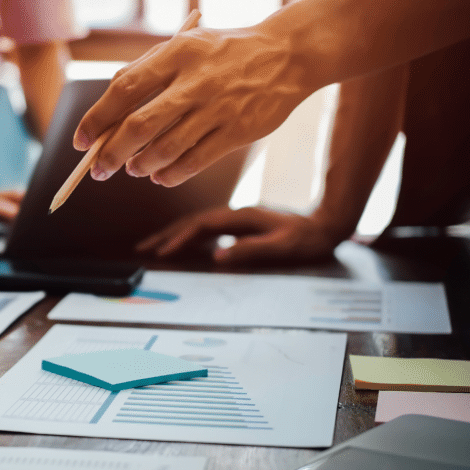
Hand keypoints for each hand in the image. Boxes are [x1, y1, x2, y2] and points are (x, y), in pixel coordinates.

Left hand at [73, 24, 311, 186]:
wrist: (288, 55)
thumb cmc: (226, 52)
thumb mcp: (187, 45)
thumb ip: (148, 68)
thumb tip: (109, 105)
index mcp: (177, 53)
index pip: (124, 89)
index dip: (96, 119)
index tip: (81, 141)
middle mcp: (196, 81)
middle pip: (139, 126)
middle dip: (111, 154)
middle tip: (98, 169)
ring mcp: (218, 108)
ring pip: (166, 148)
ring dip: (140, 166)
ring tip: (131, 170)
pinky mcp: (238, 131)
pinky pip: (195, 161)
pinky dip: (171, 174)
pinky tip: (159, 176)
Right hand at [136, 206, 348, 264]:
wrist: (327, 224)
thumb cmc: (307, 238)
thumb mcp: (283, 246)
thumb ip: (251, 250)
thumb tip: (217, 257)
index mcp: (241, 216)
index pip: (201, 226)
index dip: (179, 239)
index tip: (162, 254)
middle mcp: (235, 213)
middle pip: (192, 221)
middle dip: (166, 235)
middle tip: (143, 249)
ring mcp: (236, 217)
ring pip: (196, 223)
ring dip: (174, 234)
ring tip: (153, 246)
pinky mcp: (239, 224)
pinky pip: (206, 228)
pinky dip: (188, 235)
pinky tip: (181, 244)